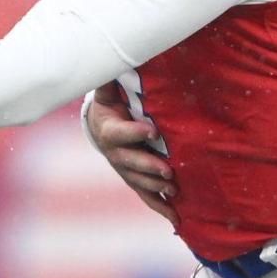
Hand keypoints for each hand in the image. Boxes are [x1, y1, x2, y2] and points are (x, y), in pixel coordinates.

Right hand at [82, 83, 175, 222]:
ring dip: (155, 187)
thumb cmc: (110, 105)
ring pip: (139, 182)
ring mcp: (125, 170)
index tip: (152, 129)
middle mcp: (115, 154)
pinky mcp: (135, 180)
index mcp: (108, 130)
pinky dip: (161, 208)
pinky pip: (147, 196)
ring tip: (174, 190)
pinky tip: (177, 220)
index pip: (119, 134)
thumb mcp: (106, 92)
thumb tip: (114, 57)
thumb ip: (109, 80)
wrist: (98, 127)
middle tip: (167, 171)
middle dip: (148, 167)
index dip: (134, 132)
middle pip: (130, 163)